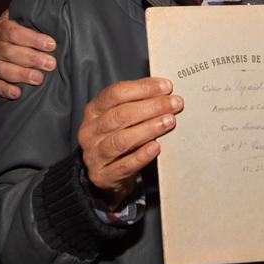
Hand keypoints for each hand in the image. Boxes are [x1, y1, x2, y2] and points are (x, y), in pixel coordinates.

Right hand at [0, 0, 50, 98]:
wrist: (19, 45)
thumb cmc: (27, 26)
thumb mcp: (28, 10)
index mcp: (1, 25)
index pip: (13, 30)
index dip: (32, 37)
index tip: (52, 43)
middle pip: (8, 51)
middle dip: (31, 58)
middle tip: (51, 64)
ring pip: (2, 69)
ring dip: (21, 75)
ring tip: (39, 79)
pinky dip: (5, 89)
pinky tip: (18, 94)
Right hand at [77, 77, 181, 205]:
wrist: (104, 175)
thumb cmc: (116, 139)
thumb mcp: (119, 118)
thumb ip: (136, 103)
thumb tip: (164, 90)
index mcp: (93, 111)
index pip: (116, 93)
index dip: (142, 88)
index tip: (166, 87)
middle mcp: (90, 131)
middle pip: (120, 115)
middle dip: (151, 107)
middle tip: (174, 104)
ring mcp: (94, 155)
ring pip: (122, 140)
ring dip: (148, 128)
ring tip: (169, 121)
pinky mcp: (103, 175)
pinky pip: (124, 165)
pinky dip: (142, 155)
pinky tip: (156, 147)